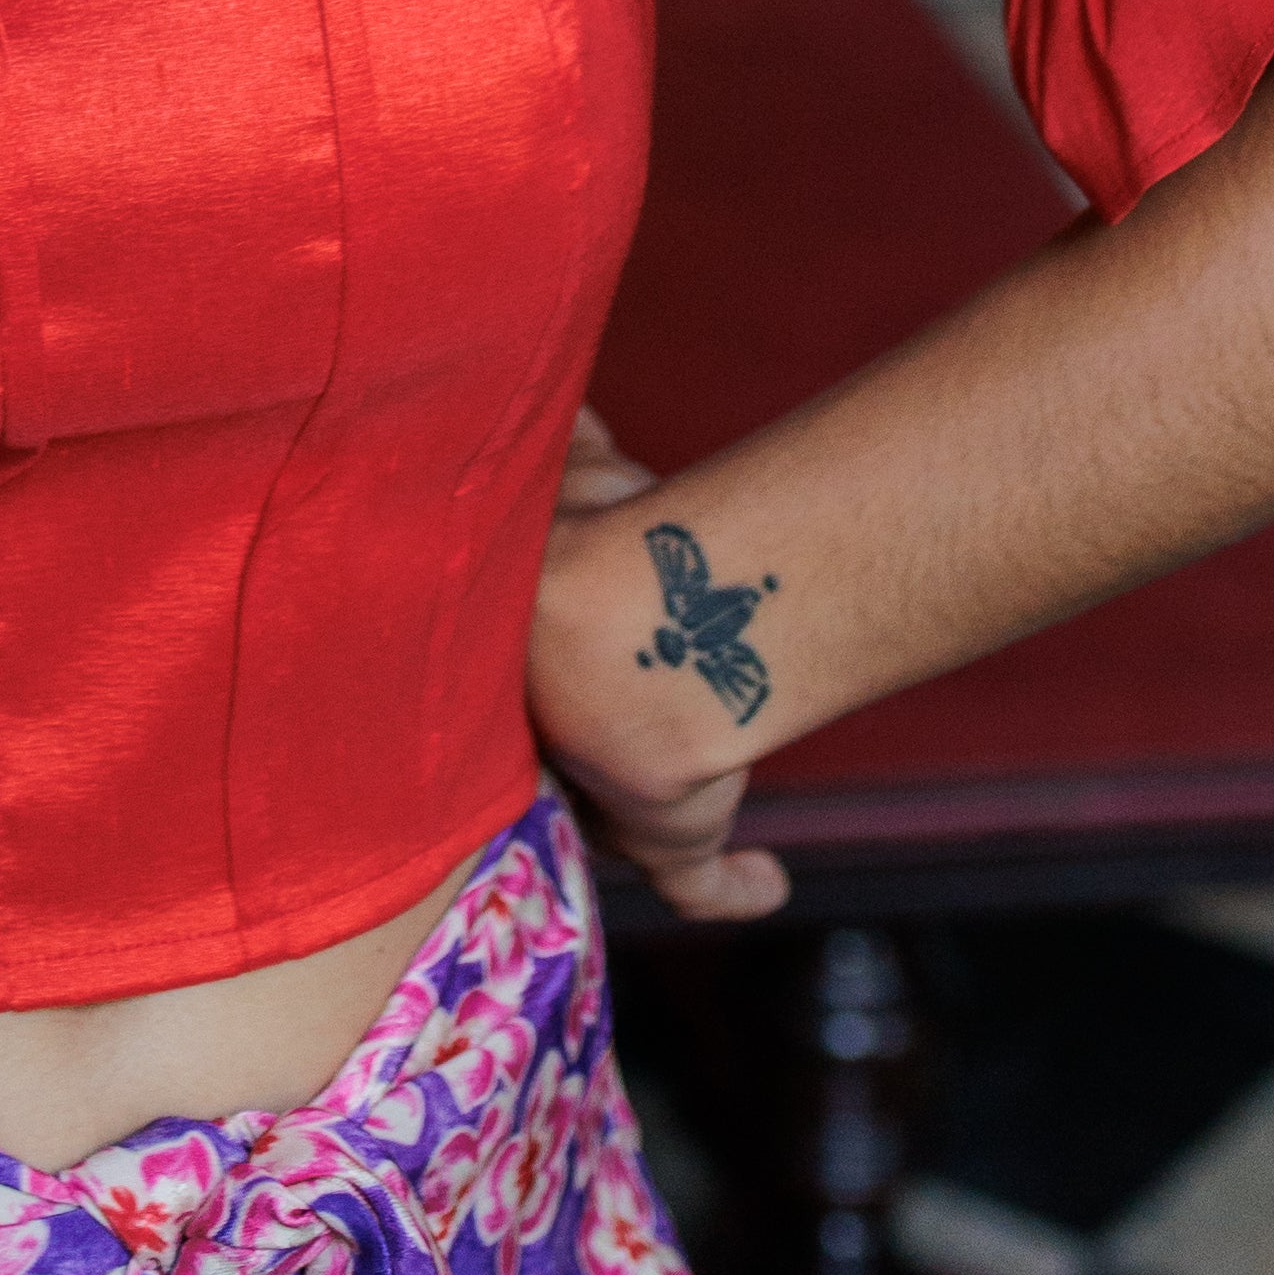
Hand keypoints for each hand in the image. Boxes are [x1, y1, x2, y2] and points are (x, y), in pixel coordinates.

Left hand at [526, 400, 789, 927]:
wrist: (621, 629)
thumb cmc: (582, 540)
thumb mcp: (568, 472)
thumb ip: (565, 441)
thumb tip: (557, 388)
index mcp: (505, 665)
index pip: (505, 681)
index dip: (527, 665)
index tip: (549, 645)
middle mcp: (548, 740)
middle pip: (557, 751)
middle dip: (571, 738)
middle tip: (595, 722)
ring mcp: (608, 796)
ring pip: (616, 817)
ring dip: (644, 799)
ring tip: (685, 774)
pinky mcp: (672, 836)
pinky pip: (701, 882)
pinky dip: (735, 886)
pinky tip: (768, 880)